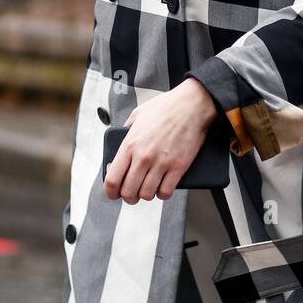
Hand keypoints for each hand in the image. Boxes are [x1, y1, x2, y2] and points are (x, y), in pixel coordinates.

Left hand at [104, 78, 218, 203]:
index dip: (110, 192)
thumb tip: (120, 140)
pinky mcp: (178, 167)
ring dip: (145, 195)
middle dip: (128, 197)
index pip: (113, 179)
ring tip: (148, 189)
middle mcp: (143, 156)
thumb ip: (126, 129)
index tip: (113, 194)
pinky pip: (166, 191)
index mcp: (130, 144)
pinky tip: (163, 187)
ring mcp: (161, 163)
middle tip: (131, 194)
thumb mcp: (138, 114)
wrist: (192, 105)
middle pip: (128, 191)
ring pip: (146, 194)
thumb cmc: (167, 107)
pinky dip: (163, 194)